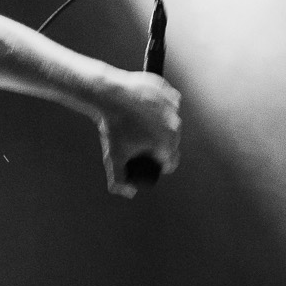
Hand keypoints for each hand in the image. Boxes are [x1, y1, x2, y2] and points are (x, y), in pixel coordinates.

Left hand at [99, 71, 180, 196]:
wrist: (109, 94)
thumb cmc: (113, 127)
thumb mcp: (113, 157)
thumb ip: (118, 181)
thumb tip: (129, 193)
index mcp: (167, 143)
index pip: (171, 162)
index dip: (160, 166)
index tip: (149, 162)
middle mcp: (176, 125)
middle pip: (172, 142)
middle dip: (159, 145)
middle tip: (141, 142)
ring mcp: (174, 107)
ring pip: (171, 122)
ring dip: (161, 126)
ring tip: (142, 125)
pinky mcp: (169, 92)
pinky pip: (169, 105)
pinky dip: (161, 108)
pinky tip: (149, 110)